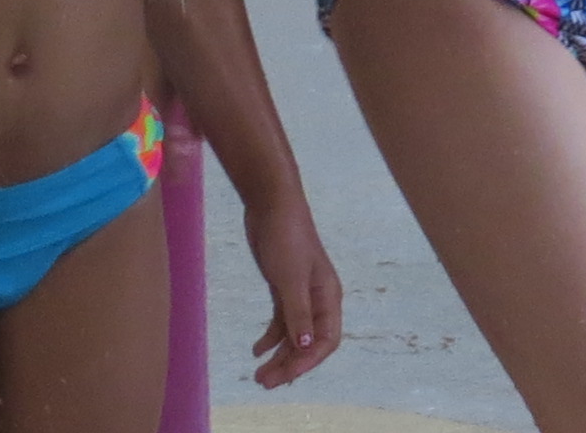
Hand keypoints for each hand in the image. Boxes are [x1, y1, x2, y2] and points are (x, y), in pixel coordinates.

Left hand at [242, 190, 343, 384]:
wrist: (271, 205)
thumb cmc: (286, 237)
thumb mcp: (290, 277)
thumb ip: (298, 312)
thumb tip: (305, 345)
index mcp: (328, 296)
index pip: (325, 340)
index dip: (307, 362)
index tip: (285, 376)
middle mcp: (318, 299)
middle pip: (308, 342)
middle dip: (289, 364)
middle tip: (264, 381)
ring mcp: (300, 294)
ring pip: (293, 334)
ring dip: (279, 355)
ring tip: (258, 374)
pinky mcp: (284, 288)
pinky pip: (281, 321)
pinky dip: (270, 337)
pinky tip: (256, 349)